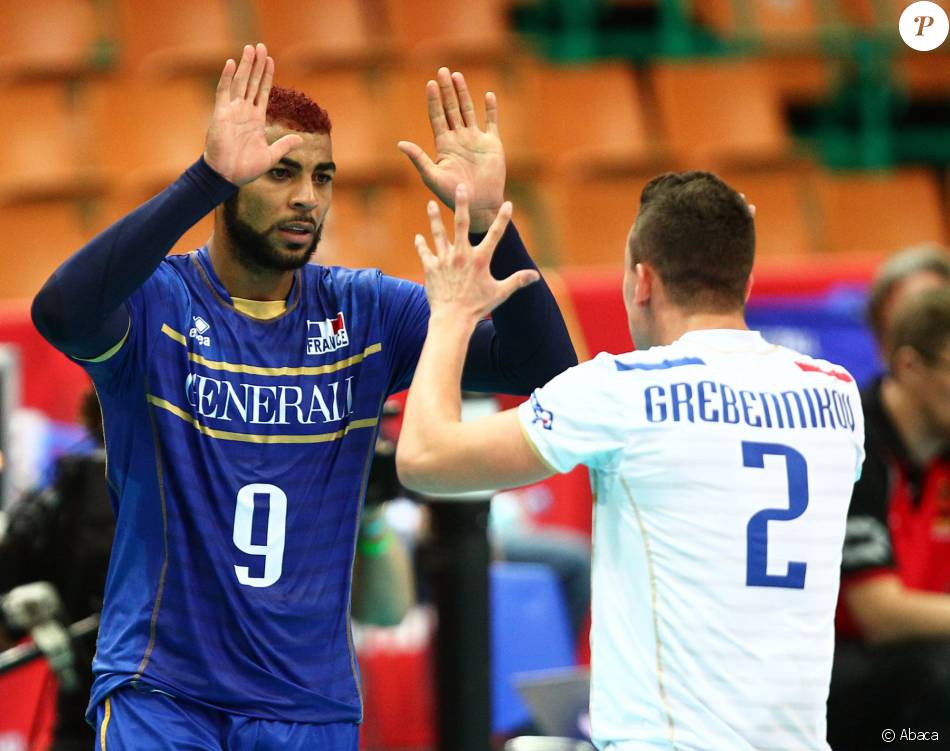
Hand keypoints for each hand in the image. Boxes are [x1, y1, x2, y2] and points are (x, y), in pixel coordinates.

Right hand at [203, 43, 302, 185]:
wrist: (227, 176)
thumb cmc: (246, 168)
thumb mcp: (271, 155)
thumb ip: (284, 145)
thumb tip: (301, 139)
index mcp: (256, 120)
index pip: (262, 92)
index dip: (267, 76)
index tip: (271, 60)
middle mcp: (244, 112)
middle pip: (252, 82)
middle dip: (257, 65)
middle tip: (261, 46)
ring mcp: (232, 111)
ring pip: (240, 82)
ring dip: (245, 65)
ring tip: (251, 48)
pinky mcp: (221, 114)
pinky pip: (223, 92)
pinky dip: (227, 78)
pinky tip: (231, 63)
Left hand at [398, 68, 505, 232]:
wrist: (477, 205)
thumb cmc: (452, 194)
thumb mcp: (431, 176)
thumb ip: (418, 158)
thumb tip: (399, 143)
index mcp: (444, 145)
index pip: (437, 117)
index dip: (433, 100)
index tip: (430, 83)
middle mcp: (459, 139)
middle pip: (451, 109)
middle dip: (447, 90)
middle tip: (442, 70)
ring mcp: (476, 140)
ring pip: (468, 111)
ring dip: (463, 94)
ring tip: (457, 76)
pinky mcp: (492, 144)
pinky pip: (491, 122)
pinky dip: (490, 109)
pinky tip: (487, 95)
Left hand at [415, 185, 538, 321]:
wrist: (452, 319)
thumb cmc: (478, 307)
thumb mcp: (500, 293)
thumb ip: (517, 280)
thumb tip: (536, 276)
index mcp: (480, 259)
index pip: (495, 234)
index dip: (503, 218)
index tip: (508, 203)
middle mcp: (462, 255)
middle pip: (461, 224)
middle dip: (462, 204)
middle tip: (460, 187)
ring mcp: (444, 260)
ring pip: (438, 234)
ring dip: (434, 218)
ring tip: (431, 204)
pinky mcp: (431, 268)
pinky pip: (425, 253)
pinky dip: (422, 245)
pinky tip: (419, 237)